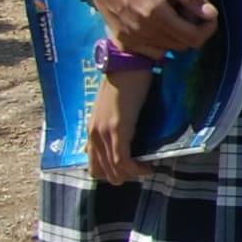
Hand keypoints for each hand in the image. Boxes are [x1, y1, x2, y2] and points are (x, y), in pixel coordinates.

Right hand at [75, 0, 216, 57]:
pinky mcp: (119, 39)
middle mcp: (141, 30)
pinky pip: (149, 52)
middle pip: (182, 45)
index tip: (210, 15)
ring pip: (167, 50)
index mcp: (155, 13)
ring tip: (175, 15)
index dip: (208, 29)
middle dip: (194, 32)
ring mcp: (128, 37)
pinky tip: (159, 25)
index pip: (193, 37)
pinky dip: (159, 43)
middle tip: (192, 12)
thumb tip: (212, 14)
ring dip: (177, 37)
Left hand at [86, 68, 150, 184]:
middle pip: (100, 172)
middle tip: (140, 170)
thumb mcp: (116, 109)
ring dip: (131, 174)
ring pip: (113, 169)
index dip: (111, 172)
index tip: (130, 169)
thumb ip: (115, 123)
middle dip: (121, 176)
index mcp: (92, 130)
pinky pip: (123, 160)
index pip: (93, 165)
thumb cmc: (126, 82)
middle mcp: (93, 134)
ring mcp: (104, 133)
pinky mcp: (118, 130)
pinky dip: (137, 168)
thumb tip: (126, 137)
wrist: (128, 65)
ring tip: (147, 169)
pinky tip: (149, 165)